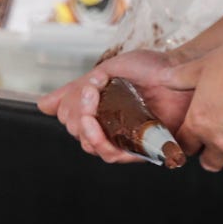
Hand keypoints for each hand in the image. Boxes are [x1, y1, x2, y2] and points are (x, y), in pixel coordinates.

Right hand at [38, 48, 192, 164]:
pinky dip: (102, 143)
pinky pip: (113, 155)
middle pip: (78, 133)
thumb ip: (77, 87)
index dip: (70, 108)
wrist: (182, 73)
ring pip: (92, 147)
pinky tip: (99, 128)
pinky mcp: (142, 150)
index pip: (71, 118)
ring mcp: (125, 138)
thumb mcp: (110, 69)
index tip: (86, 90)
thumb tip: (41, 106)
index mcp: (102, 107)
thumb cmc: (152, 68)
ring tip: (91, 115)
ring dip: (86, 131)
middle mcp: (111, 125)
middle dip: (76, 117)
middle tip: (90, 97)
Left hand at [162, 38, 222, 174]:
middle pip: (211, 163)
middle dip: (213, 155)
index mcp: (200, 123)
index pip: (185, 146)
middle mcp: (222, 141)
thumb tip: (163, 77)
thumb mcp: (203, 65)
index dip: (190, 142)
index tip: (195, 138)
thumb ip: (181, 76)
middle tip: (220, 143)